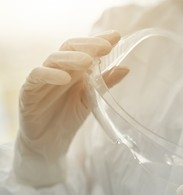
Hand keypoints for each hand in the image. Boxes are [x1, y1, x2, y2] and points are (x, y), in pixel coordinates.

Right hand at [13, 30, 128, 186]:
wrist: (49, 143)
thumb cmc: (68, 118)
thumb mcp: (91, 100)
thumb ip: (105, 83)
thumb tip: (126, 68)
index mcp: (74, 70)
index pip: (85, 49)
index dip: (99, 41)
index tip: (117, 36)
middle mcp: (59, 70)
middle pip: (70, 48)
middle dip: (88, 45)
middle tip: (106, 46)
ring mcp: (43, 78)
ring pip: (53, 59)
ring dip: (72, 58)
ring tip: (88, 62)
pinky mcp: (29, 90)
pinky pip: (37, 76)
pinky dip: (50, 74)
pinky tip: (65, 78)